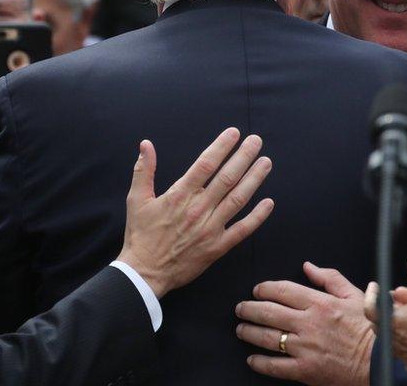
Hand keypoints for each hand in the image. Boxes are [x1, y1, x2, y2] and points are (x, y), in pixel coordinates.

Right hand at [116, 128, 273, 297]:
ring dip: (254, 179)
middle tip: (256, 141)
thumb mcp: (137, 199)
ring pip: (238, 199)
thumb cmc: (141, 235)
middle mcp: (198, 209)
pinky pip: (242, 229)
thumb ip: (144, 170)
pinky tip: (269, 202)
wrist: (145, 273)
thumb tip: (145, 145)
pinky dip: (257, 216)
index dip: (221, 147)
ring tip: (266, 162)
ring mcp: (210, 228)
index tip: (234, 133)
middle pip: (227, 177)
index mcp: (180, 195)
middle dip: (244, 157)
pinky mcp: (217, 247)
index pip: (205, 165)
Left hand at [235, 262, 372, 385]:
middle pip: (268, 312)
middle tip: (241, 308)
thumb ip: (330, 278)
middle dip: (249, 309)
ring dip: (249, 332)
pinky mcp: (305, 369)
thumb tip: (308, 266)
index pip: (282, 290)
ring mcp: (305, 347)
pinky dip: (260, 362)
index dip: (264, 288)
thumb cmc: (370, 328)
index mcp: (320, 303)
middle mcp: (309, 323)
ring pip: (267, 337)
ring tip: (241, 329)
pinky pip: (275, 366)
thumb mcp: (354, 296)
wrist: (381, 361)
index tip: (257, 290)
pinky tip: (252, 359)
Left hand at [364, 258, 406, 382]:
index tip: (375, 286)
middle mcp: (395, 342)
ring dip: (403, 322)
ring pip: (396, 335)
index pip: (371, 307)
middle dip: (391, 307)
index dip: (372, 295)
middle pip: (383, 321)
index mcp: (394, 322)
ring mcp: (404, 356)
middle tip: (402, 297)